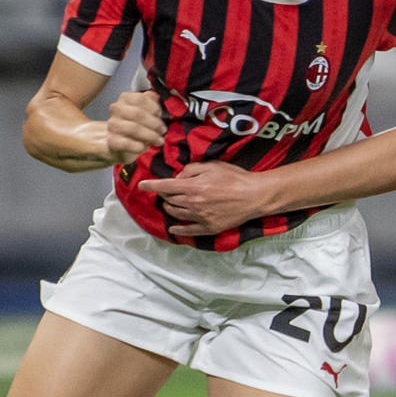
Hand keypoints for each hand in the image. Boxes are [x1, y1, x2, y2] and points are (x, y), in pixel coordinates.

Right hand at [104, 89, 165, 162]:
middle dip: (154, 123)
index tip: (160, 116)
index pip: (141, 99)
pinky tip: (145, 147)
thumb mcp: (145, 109)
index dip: (154, 108)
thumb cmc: (135, 123)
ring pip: (134, 128)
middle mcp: (117, 109)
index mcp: (125, 98)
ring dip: (150, 136)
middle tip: (163, 130)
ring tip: (158, 141)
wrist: (120, 141)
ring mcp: (113, 125)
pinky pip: (126, 143)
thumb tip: (155, 96)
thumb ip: (150, 101)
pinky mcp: (112, 140)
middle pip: (138, 114)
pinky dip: (139, 146)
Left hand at [139, 161, 267, 235]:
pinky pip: (188, 230)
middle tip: (166, 190)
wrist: (253, 196)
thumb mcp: (211, 166)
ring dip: (170, 208)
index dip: (151, 185)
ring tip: (171, 203)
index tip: (141, 185)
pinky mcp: (208, 228)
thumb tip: (178, 177)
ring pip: (176, 214)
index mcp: (193, 187)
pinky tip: (173, 227)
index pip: (165, 186)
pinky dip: (177, 229)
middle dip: (164, 194)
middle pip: (169, 200)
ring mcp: (200, 217)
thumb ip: (191, 169)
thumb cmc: (234, 178)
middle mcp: (193, 203)